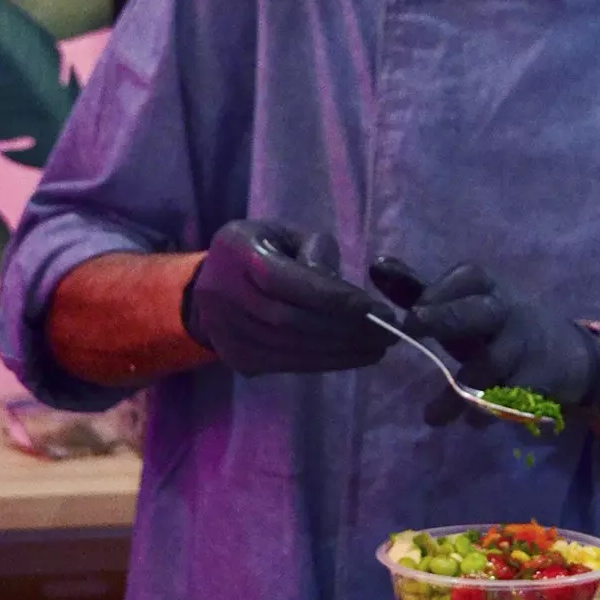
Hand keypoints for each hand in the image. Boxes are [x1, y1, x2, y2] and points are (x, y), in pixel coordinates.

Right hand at [183, 221, 395, 375]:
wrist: (213, 286)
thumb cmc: (262, 251)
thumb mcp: (287, 235)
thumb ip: (315, 251)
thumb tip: (342, 290)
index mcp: (236, 251)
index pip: (284, 280)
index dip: (330, 297)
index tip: (373, 307)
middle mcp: (222, 293)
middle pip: (290, 320)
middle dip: (344, 329)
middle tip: (386, 332)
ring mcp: (225, 331)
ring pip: (290, 348)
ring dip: (340, 351)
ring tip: (376, 347)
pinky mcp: (236, 357)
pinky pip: (286, 364)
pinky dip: (324, 362)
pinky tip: (352, 356)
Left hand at [369, 258, 599, 424]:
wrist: (568, 355)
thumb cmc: (498, 326)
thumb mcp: (465, 307)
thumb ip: (421, 291)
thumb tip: (376, 265)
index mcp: (488, 289)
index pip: (467, 277)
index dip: (438, 291)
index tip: (410, 311)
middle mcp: (508, 311)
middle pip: (480, 311)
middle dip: (445, 317)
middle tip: (412, 325)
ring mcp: (524, 346)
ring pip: (490, 364)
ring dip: (458, 391)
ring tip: (431, 416)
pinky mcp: (538, 379)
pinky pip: (509, 397)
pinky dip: (487, 412)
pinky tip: (470, 424)